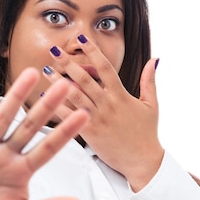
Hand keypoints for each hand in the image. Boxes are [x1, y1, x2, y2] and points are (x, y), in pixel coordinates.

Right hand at [0, 67, 89, 199]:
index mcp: (22, 171)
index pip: (49, 149)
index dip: (66, 132)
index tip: (85, 115)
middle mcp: (6, 154)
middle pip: (29, 127)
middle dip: (47, 107)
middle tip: (66, 84)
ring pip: (2, 118)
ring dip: (15, 96)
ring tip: (29, 74)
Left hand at [44, 36, 163, 190]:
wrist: (143, 161)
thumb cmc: (147, 134)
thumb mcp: (151, 105)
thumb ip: (150, 81)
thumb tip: (155, 59)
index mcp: (121, 95)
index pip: (105, 68)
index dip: (93, 52)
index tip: (82, 38)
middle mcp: (108, 105)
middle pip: (85, 79)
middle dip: (69, 63)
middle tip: (55, 50)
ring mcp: (98, 119)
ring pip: (75, 96)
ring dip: (58, 82)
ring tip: (46, 70)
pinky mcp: (90, 133)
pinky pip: (70, 117)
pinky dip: (56, 107)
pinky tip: (44, 98)